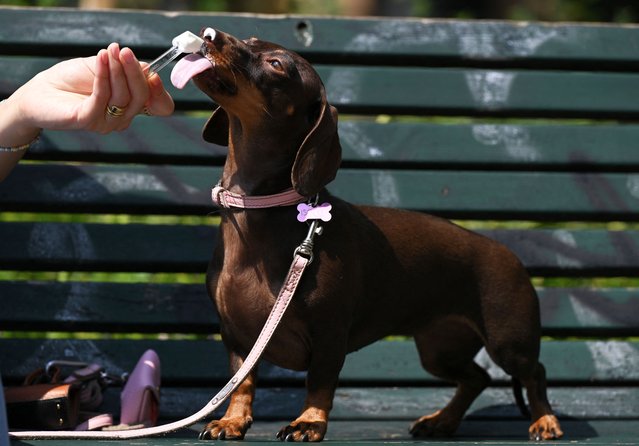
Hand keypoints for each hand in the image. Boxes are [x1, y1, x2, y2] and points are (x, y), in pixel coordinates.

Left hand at [9, 43, 173, 135]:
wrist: (40, 91)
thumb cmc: (71, 79)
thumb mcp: (104, 68)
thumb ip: (124, 69)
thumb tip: (147, 67)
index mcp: (131, 106)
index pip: (160, 106)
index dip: (160, 92)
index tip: (153, 72)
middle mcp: (123, 118)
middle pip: (142, 97)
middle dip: (135, 72)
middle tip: (125, 51)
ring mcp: (107, 123)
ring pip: (123, 97)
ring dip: (117, 70)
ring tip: (107, 51)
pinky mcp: (89, 121)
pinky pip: (102, 97)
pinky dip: (103, 75)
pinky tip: (100, 58)